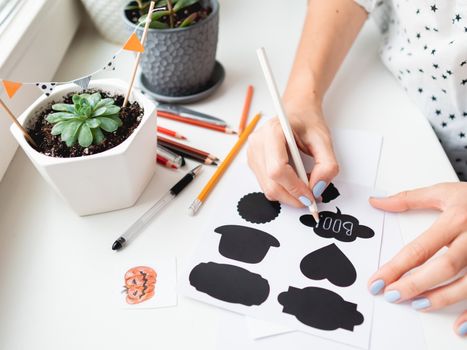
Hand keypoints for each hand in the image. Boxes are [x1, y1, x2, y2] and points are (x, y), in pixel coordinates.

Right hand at [247, 104, 338, 207]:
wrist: (297, 111)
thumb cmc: (307, 122)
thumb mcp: (324, 140)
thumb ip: (327, 165)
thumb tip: (318, 189)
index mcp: (272, 132)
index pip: (278, 170)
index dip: (295, 188)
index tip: (311, 196)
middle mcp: (257, 143)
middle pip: (271, 184)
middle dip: (293, 197)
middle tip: (311, 198)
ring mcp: (252, 154)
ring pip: (268, 189)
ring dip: (289, 195)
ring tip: (305, 186)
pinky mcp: (254, 163)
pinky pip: (267, 185)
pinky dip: (284, 189)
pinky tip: (295, 181)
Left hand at [367, 182, 466, 336]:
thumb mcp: (444, 191)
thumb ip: (409, 198)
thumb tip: (377, 202)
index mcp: (457, 218)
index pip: (420, 248)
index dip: (396, 267)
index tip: (378, 281)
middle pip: (444, 267)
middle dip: (415, 284)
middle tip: (392, 295)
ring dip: (443, 298)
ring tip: (418, 305)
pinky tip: (459, 325)